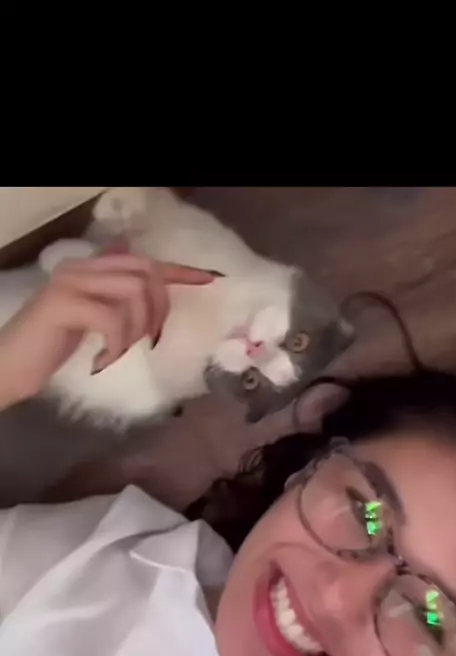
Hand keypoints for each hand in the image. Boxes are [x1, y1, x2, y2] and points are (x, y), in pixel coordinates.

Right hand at [0, 254, 215, 408]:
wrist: (10, 367)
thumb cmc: (50, 346)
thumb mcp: (91, 320)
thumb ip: (114, 298)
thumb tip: (146, 278)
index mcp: (90, 267)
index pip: (144, 261)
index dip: (179, 271)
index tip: (209, 280)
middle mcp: (81, 267)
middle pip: (146, 273)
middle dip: (159, 309)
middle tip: (149, 340)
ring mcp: (72, 282)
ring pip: (135, 293)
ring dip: (137, 330)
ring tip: (119, 352)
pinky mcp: (64, 305)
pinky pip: (114, 319)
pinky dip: (116, 345)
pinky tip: (101, 362)